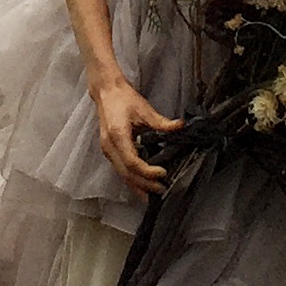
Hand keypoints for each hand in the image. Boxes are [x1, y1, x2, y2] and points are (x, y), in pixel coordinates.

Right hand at [93, 76, 179, 194]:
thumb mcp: (144, 109)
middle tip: (162, 190)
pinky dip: (132, 179)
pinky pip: (120, 170)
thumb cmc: (123, 98)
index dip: (147, 171)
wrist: (106, 92)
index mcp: (117, 135)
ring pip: (122, 174)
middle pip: (126, 173)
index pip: (131, 161)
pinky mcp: (109, 151)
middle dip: (144, 184)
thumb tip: (179, 126)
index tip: (163, 173)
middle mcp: (109, 146)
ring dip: (137, 186)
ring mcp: (107, 150)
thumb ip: (161, 122)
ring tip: (153, 194)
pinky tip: (142, 185)